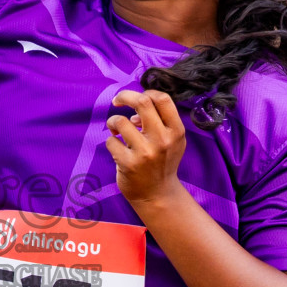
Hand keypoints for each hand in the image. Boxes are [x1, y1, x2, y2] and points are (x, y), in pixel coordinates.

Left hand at [105, 89, 188, 208]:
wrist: (158, 195)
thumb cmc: (163, 162)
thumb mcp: (172, 141)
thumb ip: (160, 122)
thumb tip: (136, 112)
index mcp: (176, 131)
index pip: (162, 99)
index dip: (146, 92)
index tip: (136, 98)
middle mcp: (162, 140)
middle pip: (142, 102)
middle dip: (124, 96)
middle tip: (117, 101)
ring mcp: (145, 152)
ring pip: (120, 121)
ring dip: (113, 122)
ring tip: (116, 130)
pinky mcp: (128, 164)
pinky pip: (111, 141)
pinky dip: (111, 142)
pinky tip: (118, 149)